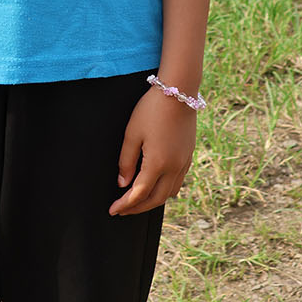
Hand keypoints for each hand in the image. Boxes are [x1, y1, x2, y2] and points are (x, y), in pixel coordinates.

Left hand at [109, 85, 196, 214]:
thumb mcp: (132, 134)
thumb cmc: (152, 110)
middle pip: (156, 199)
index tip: (113, 210)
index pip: (139, 194)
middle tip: (122, 210)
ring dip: (153, 201)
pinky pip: (178, 181)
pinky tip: (156, 185)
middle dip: (137, 208)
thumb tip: (122, 184)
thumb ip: (126, 161)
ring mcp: (184, 161)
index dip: (124, 205)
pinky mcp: (189, 154)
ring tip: (138, 200)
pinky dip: (166, 189)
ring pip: (170, 193)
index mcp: (157, 164)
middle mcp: (174, 167)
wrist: (179, 90)